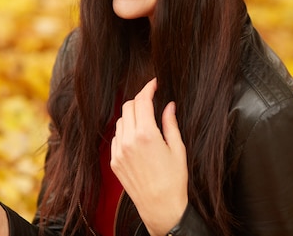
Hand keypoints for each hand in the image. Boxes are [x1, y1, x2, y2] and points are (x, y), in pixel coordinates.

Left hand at [111, 78, 187, 235]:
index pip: (142, 101)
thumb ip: (170, 123)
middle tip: (151, 101)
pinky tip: (137, 139)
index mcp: (146, 134)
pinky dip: (125, 132)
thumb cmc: (174, 180)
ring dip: (131, 116)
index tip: (154, 84)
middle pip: (128, 106)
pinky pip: (116, 137)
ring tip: (146, 122)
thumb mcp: (178, 149)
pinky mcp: (114, 161)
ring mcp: (119, 151)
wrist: (160, 207)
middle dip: (139, 100)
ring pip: (120, 121)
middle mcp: (129, 140)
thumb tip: (169, 105)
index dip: (148, 88)